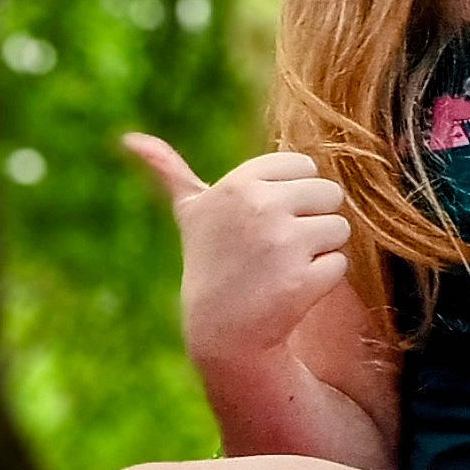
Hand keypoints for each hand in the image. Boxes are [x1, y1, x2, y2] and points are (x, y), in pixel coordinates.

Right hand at [121, 133, 351, 367]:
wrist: (222, 330)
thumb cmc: (211, 261)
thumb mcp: (191, 213)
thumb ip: (170, 171)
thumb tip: (129, 138)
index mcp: (241, 182)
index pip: (305, 166)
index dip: (293, 194)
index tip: (265, 218)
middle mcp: (261, 206)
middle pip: (329, 194)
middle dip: (311, 220)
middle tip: (276, 247)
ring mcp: (284, 243)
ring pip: (339, 227)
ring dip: (320, 249)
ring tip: (282, 267)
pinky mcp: (304, 278)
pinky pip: (339, 262)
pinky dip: (323, 279)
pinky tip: (290, 290)